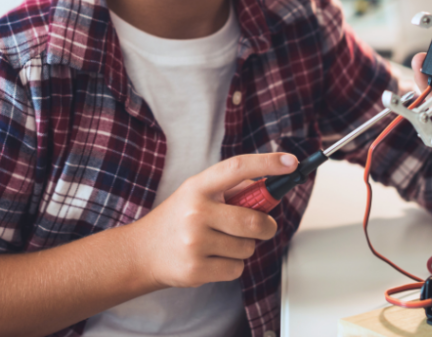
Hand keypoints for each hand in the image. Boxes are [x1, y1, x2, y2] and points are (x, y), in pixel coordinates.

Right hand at [125, 153, 296, 288]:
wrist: (141, 253)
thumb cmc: (176, 221)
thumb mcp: (196, 195)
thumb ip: (231, 191)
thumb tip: (270, 191)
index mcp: (197, 187)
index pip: (237, 168)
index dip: (266, 163)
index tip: (290, 162)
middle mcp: (195, 212)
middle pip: (253, 220)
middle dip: (266, 226)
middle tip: (262, 227)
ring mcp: (194, 242)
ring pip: (247, 248)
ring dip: (244, 248)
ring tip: (221, 244)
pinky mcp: (196, 269)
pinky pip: (236, 269)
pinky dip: (232, 266)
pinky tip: (212, 259)